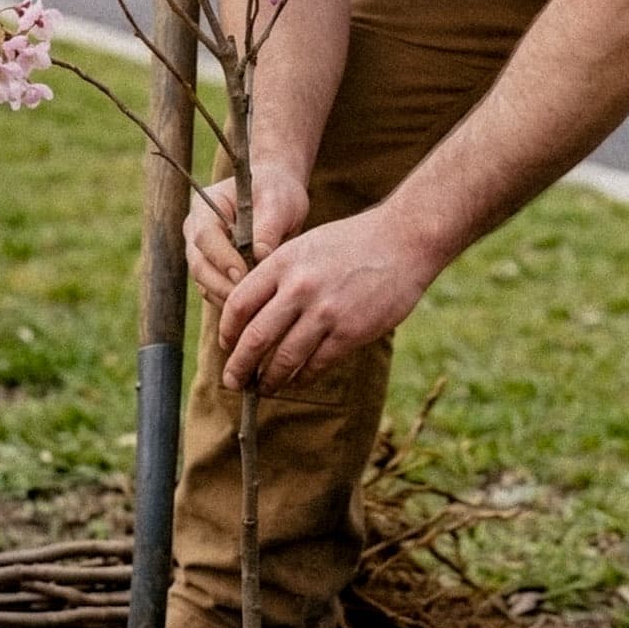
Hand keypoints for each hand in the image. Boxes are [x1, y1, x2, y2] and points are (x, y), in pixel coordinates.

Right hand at [183, 164, 309, 309]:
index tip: (244, 274)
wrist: (277, 197)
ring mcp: (201, 254)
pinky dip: (233, 302)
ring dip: (229, 297)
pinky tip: (257, 307)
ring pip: (206, 284)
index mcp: (205, 207)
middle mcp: (196, 232)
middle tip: (252, 299)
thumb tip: (259, 257)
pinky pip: (216, 293)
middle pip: (200, 266)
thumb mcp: (277, 203)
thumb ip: (267, 229)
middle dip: (224, 285)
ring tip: (258, 304)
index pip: (205, 236)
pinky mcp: (212, 272)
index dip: (222, 258)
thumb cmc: (276, 193)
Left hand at [217, 206, 435, 393]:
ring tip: (263, 387)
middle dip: (238, 366)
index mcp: (283, 263)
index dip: (226, 331)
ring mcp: (325, 312)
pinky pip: (316, 365)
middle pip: (255, 338)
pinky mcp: (350, 332)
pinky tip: (297, 380)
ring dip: (269, 379)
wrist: (402, 240)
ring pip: (284, 359)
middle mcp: (299, 288)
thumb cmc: (352, 242)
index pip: (239, 304)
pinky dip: (302, 378)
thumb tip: (251, 312)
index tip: (225, 345)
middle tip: (232, 381)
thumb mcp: (306, 246)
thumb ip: (278, 274)